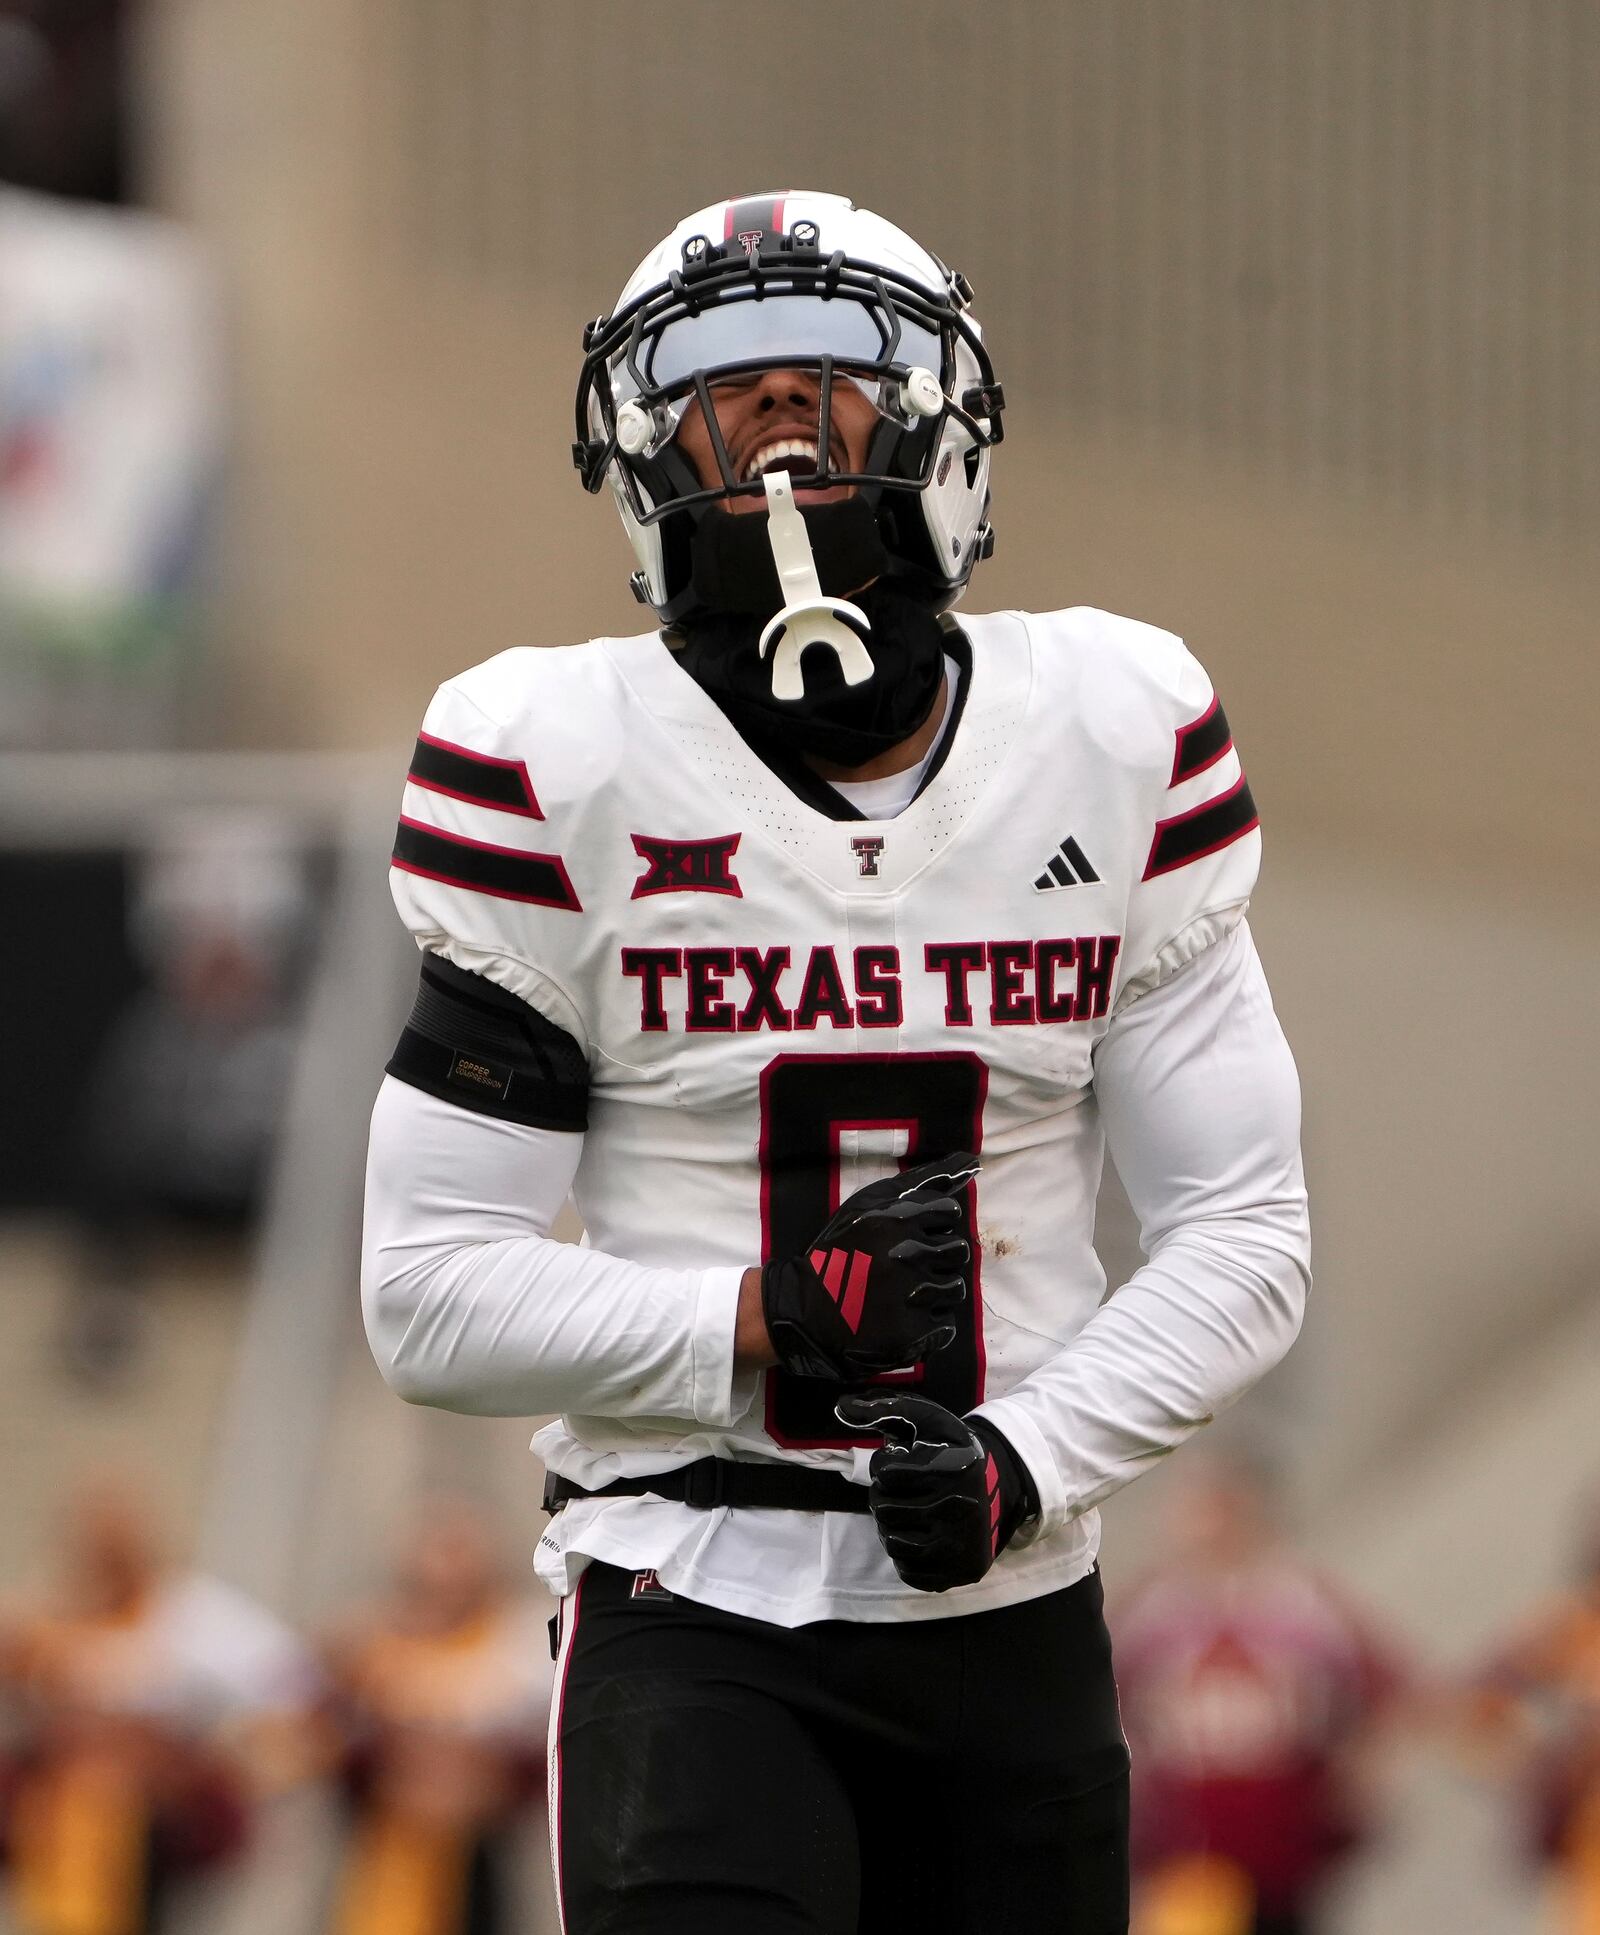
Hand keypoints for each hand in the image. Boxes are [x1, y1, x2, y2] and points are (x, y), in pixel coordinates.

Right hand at [760, 1153, 976, 1380]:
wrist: (806, 1311)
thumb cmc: (843, 1251)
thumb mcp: (870, 1204)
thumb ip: (922, 1181)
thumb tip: (971, 1162)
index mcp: (896, 1218)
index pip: (949, 1213)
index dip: (931, 1226)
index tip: (907, 1237)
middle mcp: (906, 1254)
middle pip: (958, 1251)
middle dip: (936, 1259)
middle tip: (903, 1268)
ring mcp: (910, 1296)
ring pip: (955, 1289)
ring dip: (934, 1292)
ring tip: (901, 1294)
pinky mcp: (911, 1334)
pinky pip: (945, 1325)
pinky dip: (928, 1325)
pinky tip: (901, 1318)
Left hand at [833, 1392, 1030, 1593]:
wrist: (999, 1487)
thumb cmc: (952, 1452)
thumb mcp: (929, 1422)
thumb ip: (887, 1410)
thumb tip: (842, 1407)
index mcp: (954, 1468)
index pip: (885, 1474)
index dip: (883, 1467)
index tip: (897, 1466)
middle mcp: (961, 1508)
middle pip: (884, 1510)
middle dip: (882, 1498)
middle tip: (897, 1492)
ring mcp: (963, 1545)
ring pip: (893, 1542)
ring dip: (890, 1526)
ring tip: (905, 1513)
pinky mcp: (961, 1572)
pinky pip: (909, 1571)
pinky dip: (905, 1555)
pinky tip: (919, 1535)